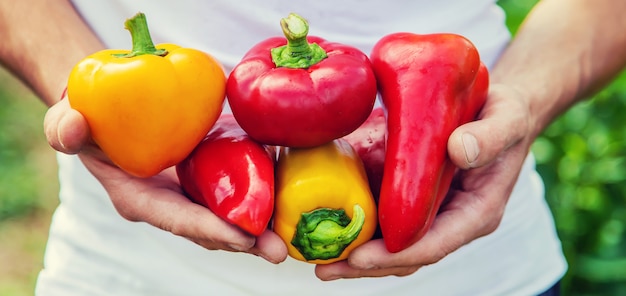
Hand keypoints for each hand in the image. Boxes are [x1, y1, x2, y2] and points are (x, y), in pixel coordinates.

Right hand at [43, 98, 287, 263]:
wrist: (104, 109)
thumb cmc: (85, 116)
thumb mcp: (66, 118)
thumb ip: (63, 127)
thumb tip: (72, 129)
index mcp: (137, 198)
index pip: (175, 219)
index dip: (207, 229)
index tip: (241, 238)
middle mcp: (166, 203)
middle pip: (207, 228)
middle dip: (242, 240)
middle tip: (277, 250)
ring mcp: (187, 193)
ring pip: (224, 216)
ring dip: (256, 228)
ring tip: (286, 237)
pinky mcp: (203, 178)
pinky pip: (231, 193)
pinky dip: (257, 197)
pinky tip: (285, 196)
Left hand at [315, 84, 532, 279]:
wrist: (498, 110)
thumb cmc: (506, 115)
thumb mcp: (507, 120)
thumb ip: (490, 136)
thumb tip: (460, 150)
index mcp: (475, 212)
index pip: (434, 245)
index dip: (395, 256)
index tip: (358, 257)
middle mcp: (450, 220)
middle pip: (405, 255)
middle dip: (365, 264)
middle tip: (324, 268)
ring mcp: (430, 212)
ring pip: (391, 243)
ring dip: (355, 252)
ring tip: (315, 255)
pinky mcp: (413, 198)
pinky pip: (385, 218)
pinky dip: (358, 224)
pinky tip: (327, 221)